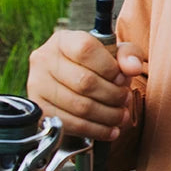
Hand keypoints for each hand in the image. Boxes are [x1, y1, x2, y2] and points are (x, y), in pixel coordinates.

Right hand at [27, 29, 146, 140]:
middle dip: (113, 95)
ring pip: (80, 106)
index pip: (86, 50)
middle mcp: (44, 59)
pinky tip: (110, 130)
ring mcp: (37, 85)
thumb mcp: (114, 53)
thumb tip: (133, 67)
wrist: (69, 83)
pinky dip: (96, 130)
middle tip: (125, 99)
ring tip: (121, 115)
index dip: (110, 67)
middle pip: (85, 81)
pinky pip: (71, 124)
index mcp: (62, 40)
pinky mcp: (39, 109)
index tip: (122, 79)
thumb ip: (128, 54)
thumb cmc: (96, 65)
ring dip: (108, 115)